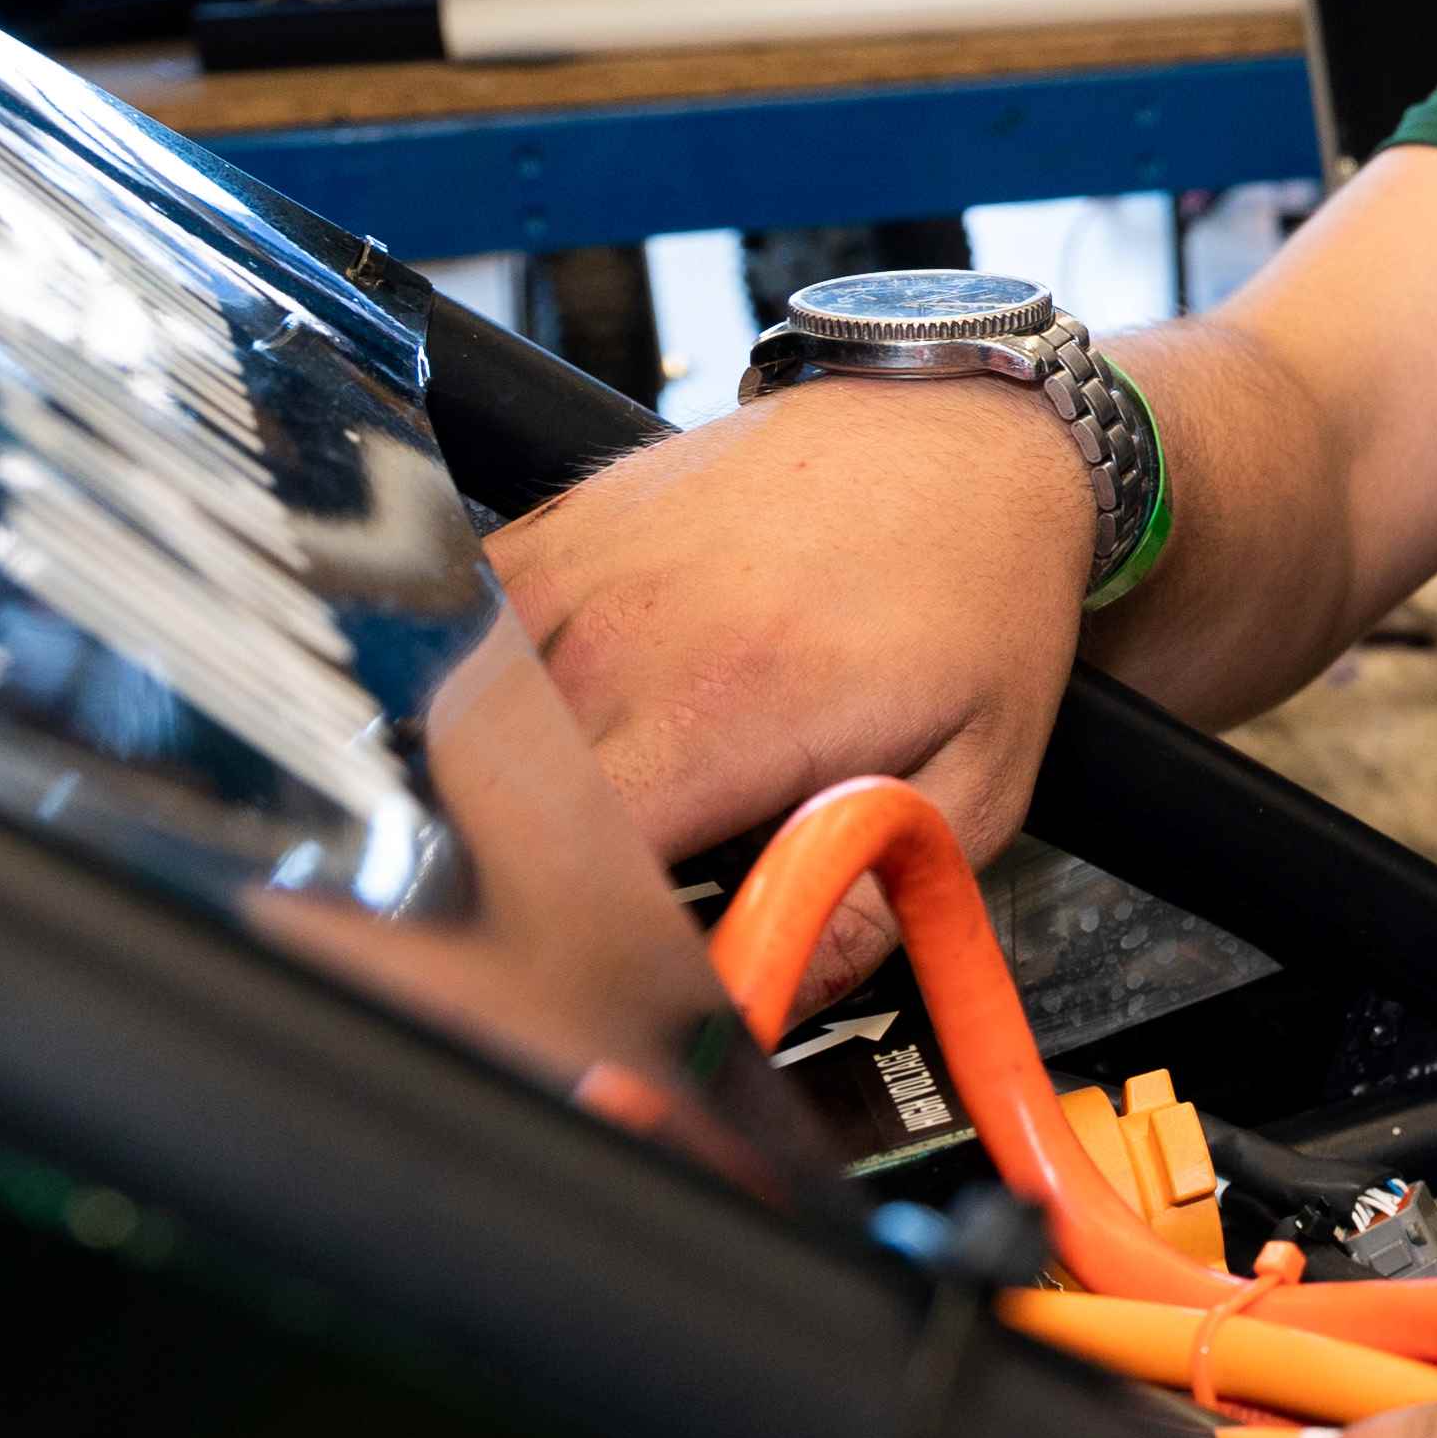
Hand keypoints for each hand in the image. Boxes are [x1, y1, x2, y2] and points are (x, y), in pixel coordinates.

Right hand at [484, 379, 1100, 974]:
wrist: (968, 438)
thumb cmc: (977, 594)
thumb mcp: (977, 779)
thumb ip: (869, 904)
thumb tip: (773, 999)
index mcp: (724, 710)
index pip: (571, 869)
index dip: (578, 942)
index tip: (618, 970)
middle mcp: (625, 638)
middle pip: (493, 811)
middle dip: (528, 881)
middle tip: (598, 906)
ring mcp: (574, 575)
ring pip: (459, 734)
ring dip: (501, 797)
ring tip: (588, 818)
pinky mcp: (551, 532)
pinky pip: (461, 642)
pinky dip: (482, 701)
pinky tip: (554, 728)